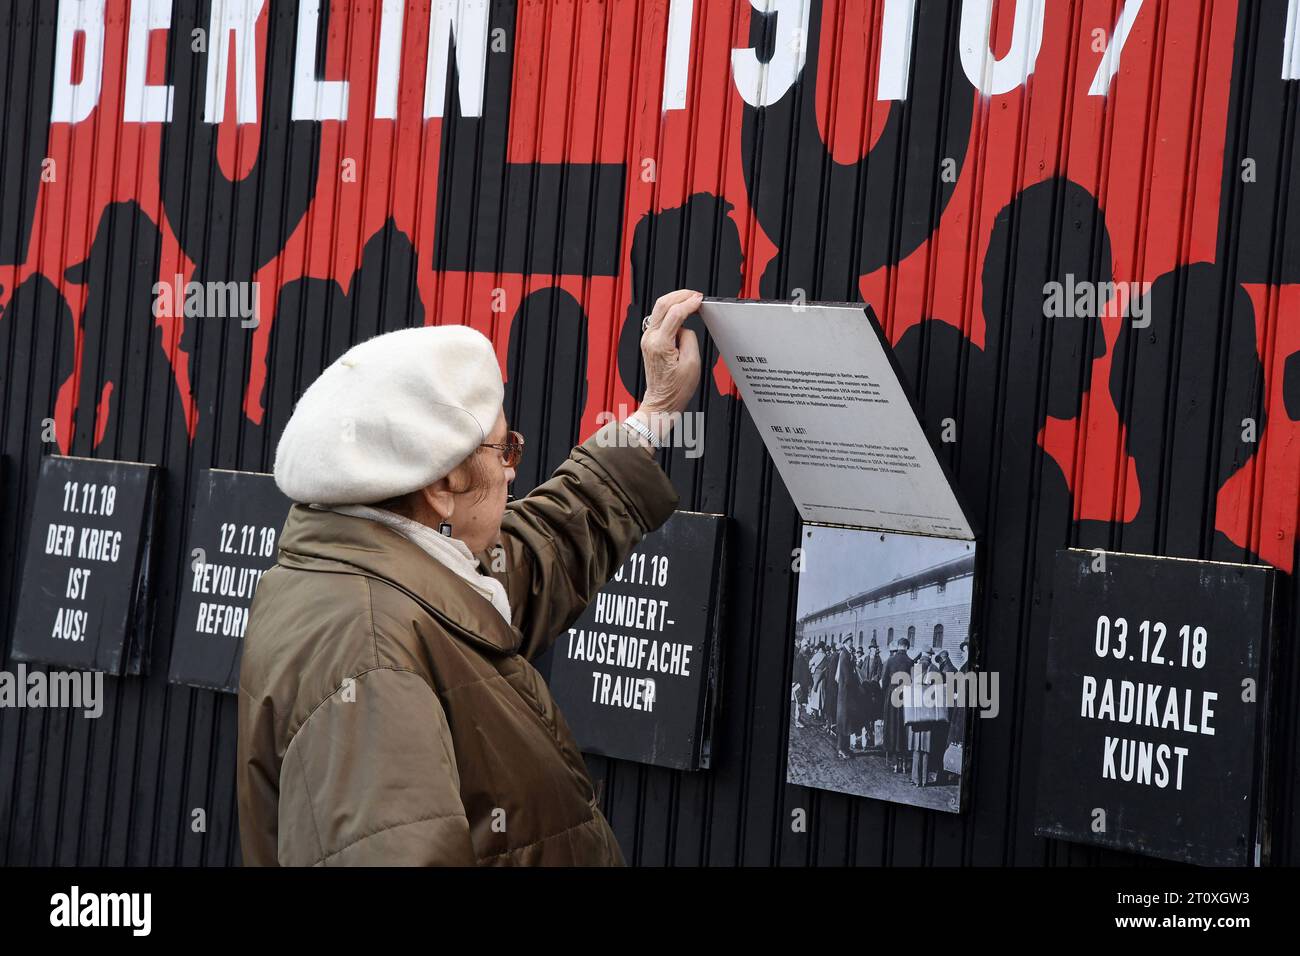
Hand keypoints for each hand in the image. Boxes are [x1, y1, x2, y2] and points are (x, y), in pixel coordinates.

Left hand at [637, 289, 703, 430]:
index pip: (675, 313)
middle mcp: (649, 339)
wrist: (662, 401)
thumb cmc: (676, 388)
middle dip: (680, 295)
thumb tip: (686, 326)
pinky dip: (670, 311)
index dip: (689, 303)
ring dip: (674, 301)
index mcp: (660, 344)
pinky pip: (659, 318)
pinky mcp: (649, 341)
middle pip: (662, 304)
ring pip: (659, 309)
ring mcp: (647, 339)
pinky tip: (681, 312)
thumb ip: (690, 338)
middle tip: (695, 294)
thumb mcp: (692, 363)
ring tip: (690, 300)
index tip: (700, 300)